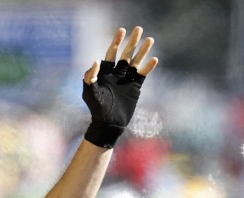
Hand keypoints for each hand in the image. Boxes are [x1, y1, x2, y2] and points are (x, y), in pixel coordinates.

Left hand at [82, 26, 158, 148]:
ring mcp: (126, 80)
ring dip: (143, 51)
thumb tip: (96, 60)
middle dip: (132, 42)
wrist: (107, 123)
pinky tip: (154, 59)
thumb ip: (90, 76)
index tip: (122, 31)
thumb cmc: (96, 108)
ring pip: (136, 62)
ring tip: (150, 40)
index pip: (111, 53)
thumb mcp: (89, 91)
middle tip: (139, 29)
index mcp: (105, 72)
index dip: (116, 42)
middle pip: (126, 54)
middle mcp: (117, 73)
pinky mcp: (134, 87)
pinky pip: (142, 75)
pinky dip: (148, 68)